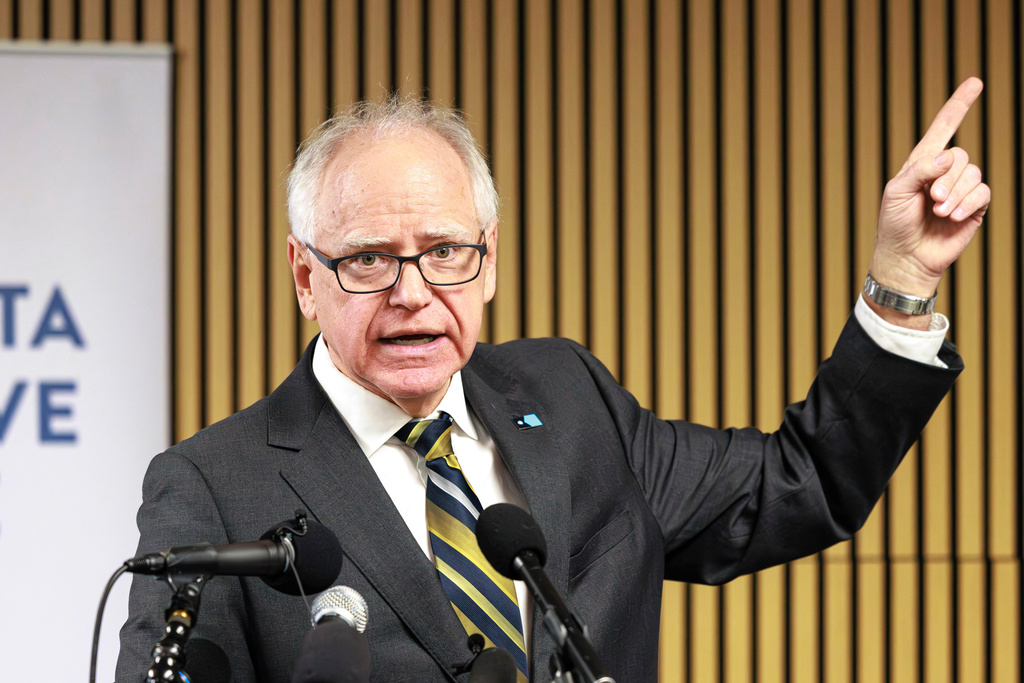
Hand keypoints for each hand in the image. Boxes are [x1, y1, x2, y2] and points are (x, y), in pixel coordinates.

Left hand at [870, 77, 989, 305]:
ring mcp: (960, 190)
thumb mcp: (896, 192)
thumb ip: (920, 170)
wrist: (906, 257)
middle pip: (961, 155)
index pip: (943, 128)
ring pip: (973, 174)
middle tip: (930, 200)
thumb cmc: (894, 224)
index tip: (975, 82)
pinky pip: (983, 193)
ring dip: (955, 194)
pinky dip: (967, 203)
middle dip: (947, 178)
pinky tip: (952, 217)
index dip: (959, 105)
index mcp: (922, 163)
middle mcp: (944, 172)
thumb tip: (949, 155)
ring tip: (938, 212)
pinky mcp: (974, 207)